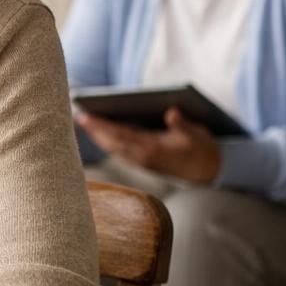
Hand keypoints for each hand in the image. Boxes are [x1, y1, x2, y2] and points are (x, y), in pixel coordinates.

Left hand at [77, 107, 221, 183]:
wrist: (208, 173)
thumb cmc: (202, 150)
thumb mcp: (196, 134)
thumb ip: (182, 124)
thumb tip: (171, 111)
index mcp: (153, 149)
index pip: (121, 135)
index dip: (102, 126)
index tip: (86, 116)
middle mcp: (143, 157)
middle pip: (111, 143)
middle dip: (94, 130)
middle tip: (77, 116)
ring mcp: (141, 162)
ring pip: (113, 148)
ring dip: (98, 136)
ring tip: (84, 122)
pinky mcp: (142, 163)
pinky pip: (119, 152)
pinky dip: (107, 142)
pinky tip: (99, 133)